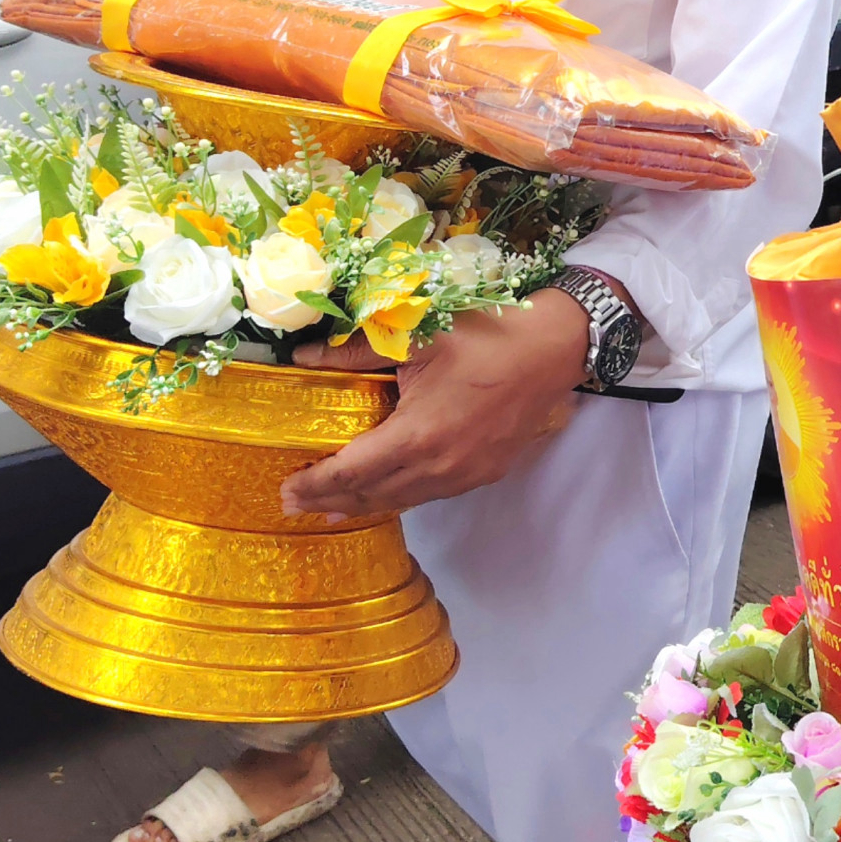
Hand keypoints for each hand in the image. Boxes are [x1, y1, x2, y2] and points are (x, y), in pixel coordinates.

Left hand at [278, 291, 591, 516]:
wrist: (554, 348)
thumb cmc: (486, 336)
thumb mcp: (417, 335)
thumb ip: (356, 351)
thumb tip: (303, 357)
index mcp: (418, 435)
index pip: (352, 472)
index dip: (316, 483)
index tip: (286, 487)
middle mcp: (440, 467)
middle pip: (373, 496)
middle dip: (329, 500)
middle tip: (293, 502)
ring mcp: (465, 475)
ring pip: (402, 501)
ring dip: (363, 504)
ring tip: (330, 506)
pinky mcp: (484, 473)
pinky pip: (429, 495)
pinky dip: (398, 497)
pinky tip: (385, 493)